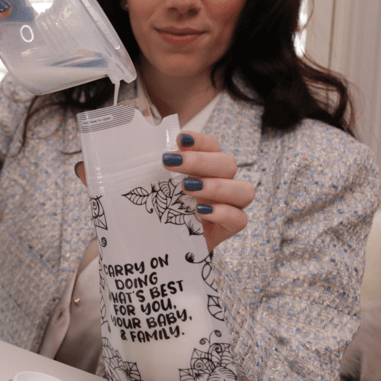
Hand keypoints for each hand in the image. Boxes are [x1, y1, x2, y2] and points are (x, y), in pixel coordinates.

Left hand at [163, 131, 253, 252]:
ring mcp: (230, 204)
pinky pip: (240, 218)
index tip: (179, 139)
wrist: (166, 242)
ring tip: (187, 188)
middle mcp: (223, 182)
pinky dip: (222, 212)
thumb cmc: (162, 208)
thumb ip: (155, 170)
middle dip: (199, 161)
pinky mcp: (230, 227)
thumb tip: (137, 148)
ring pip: (243, 190)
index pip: (213, 146)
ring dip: (216, 185)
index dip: (199, 140)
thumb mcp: (157, 186)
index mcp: (207, 167)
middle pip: (228, 163)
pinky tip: (201, 211)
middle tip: (170, 163)